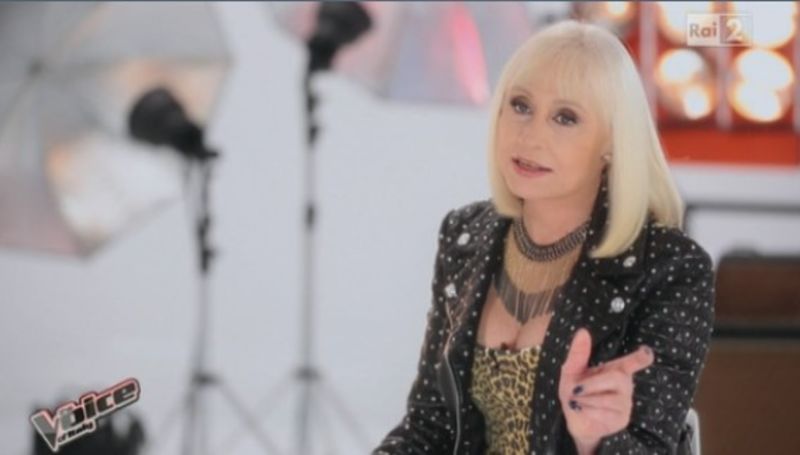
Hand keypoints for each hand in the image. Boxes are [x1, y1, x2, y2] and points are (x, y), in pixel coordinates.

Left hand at [558, 328, 653, 452]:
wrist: (573, 419)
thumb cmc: (575, 391)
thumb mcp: (571, 371)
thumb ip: (578, 354)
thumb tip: (583, 331)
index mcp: (614, 369)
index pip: (633, 362)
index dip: (641, 357)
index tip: (647, 352)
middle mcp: (624, 384)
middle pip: (618, 377)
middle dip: (593, 383)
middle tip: (575, 389)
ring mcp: (625, 402)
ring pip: (610, 398)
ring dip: (587, 399)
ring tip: (576, 400)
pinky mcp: (621, 419)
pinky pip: (607, 414)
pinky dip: (589, 411)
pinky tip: (582, 410)